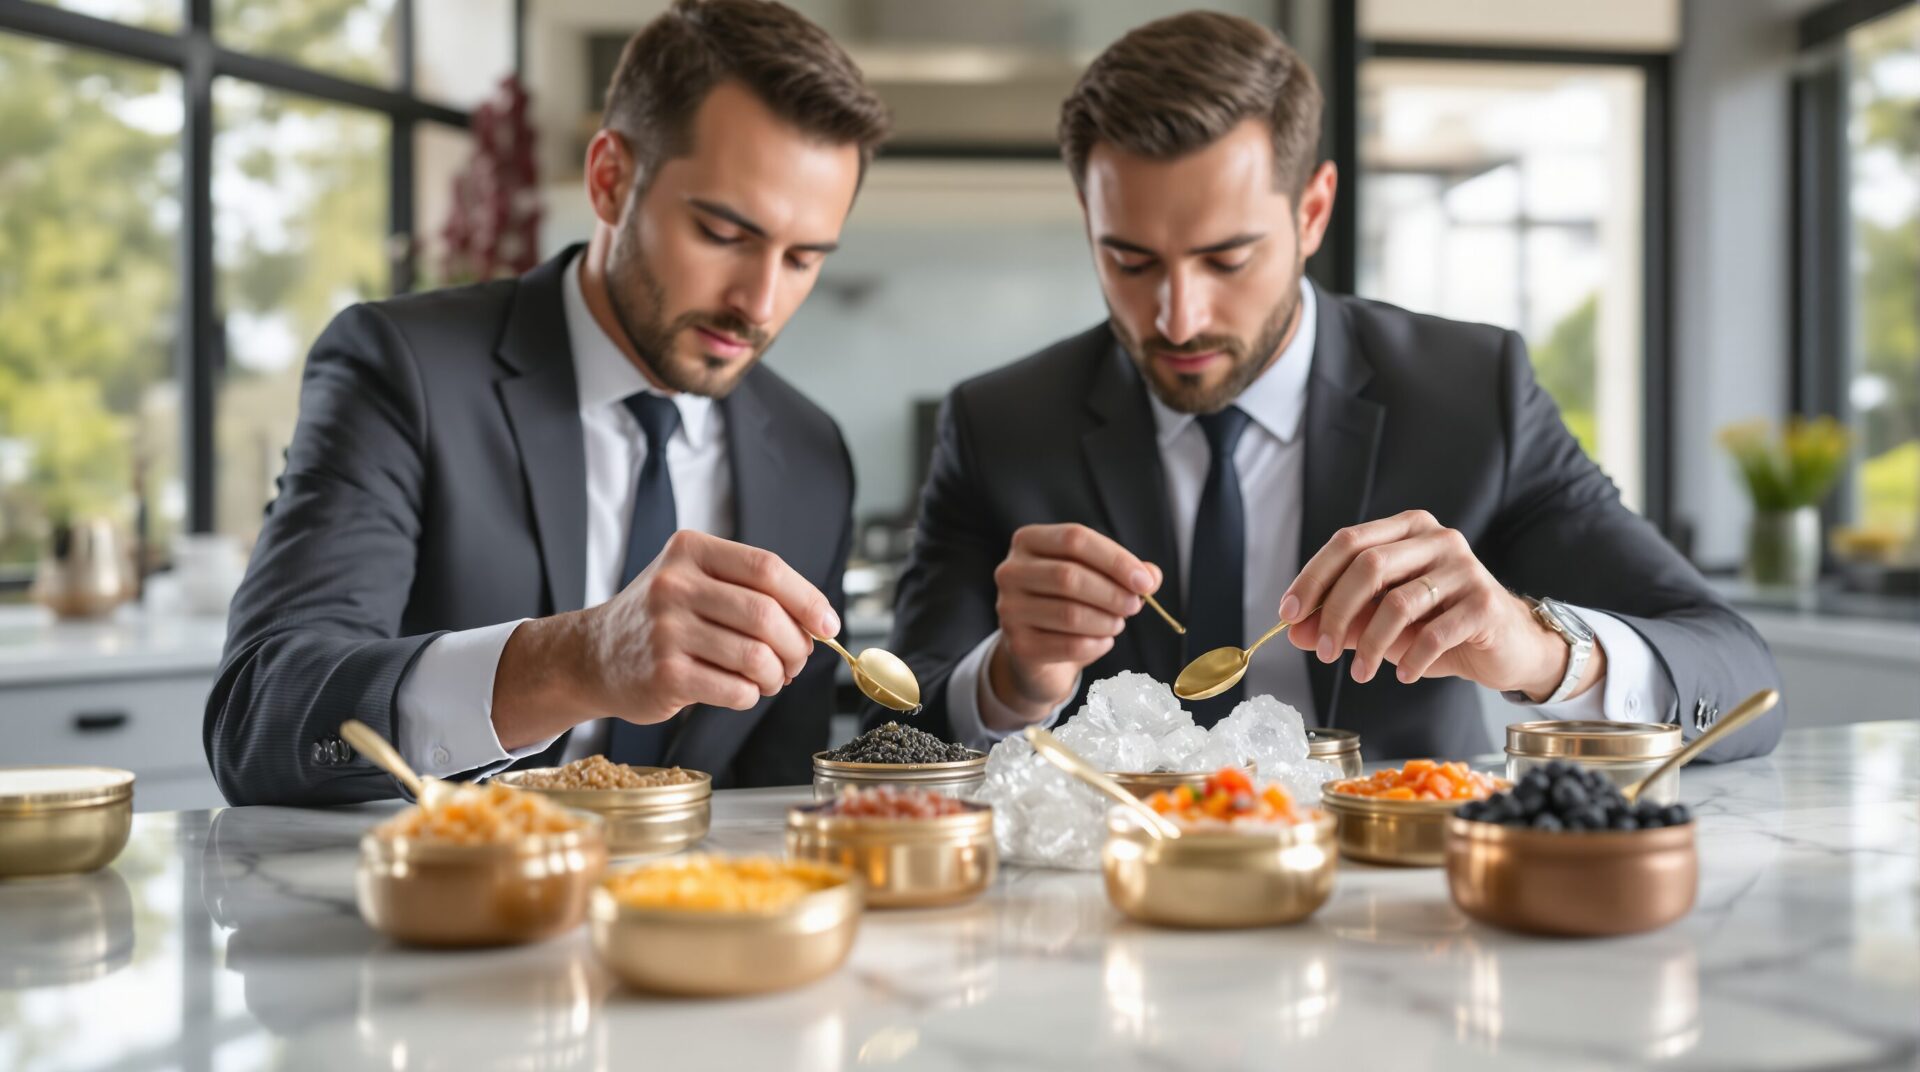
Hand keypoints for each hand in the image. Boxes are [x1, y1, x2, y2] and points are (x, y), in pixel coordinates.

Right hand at [493, 531, 838, 747]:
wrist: (593, 656)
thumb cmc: (662, 619)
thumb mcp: (695, 580)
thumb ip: (750, 590)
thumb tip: (819, 624)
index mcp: (691, 550)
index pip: (768, 568)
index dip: (808, 599)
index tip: (828, 626)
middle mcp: (674, 584)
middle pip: (767, 615)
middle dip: (796, 646)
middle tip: (796, 661)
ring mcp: (666, 630)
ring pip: (756, 657)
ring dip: (776, 676)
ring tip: (770, 678)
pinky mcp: (664, 675)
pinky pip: (736, 690)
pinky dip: (751, 695)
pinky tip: (741, 690)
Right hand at [986, 523, 1161, 725]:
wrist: (1040, 650)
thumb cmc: (1070, 601)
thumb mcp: (1096, 577)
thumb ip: (1125, 571)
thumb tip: (1151, 576)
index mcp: (1029, 541)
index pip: (1074, 539)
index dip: (1115, 559)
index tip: (1145, 582)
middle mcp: (1010, 571)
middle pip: (1068, 576)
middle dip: (1112, 593)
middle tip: (1135, 605)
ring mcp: (1009, 609)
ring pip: (1070, 614)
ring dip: (1107, 621)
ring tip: (1117, 623)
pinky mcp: (1018, 646)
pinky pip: (1069, 646)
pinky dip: (1096, 645)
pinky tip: (1103, 642)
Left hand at [1278, 510, 1598, 699]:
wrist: (1506, 646)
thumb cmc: (1437, 626)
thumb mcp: (1380, 623)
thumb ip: (1340, 621)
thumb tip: (1294, 631)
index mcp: (1406, 530)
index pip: (1347, 542)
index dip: (1313, 578)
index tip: (1288, 614)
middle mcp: (1436, 539)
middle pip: (1368, 565)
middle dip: (1335, 611)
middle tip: (1321, 651)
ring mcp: (1464, 568)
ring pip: (1399, 603)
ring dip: (1369, 645)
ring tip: (1360, 674)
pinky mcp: (1484, 603)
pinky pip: (1434, 633)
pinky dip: (1410, 659)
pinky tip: (1403, 674)